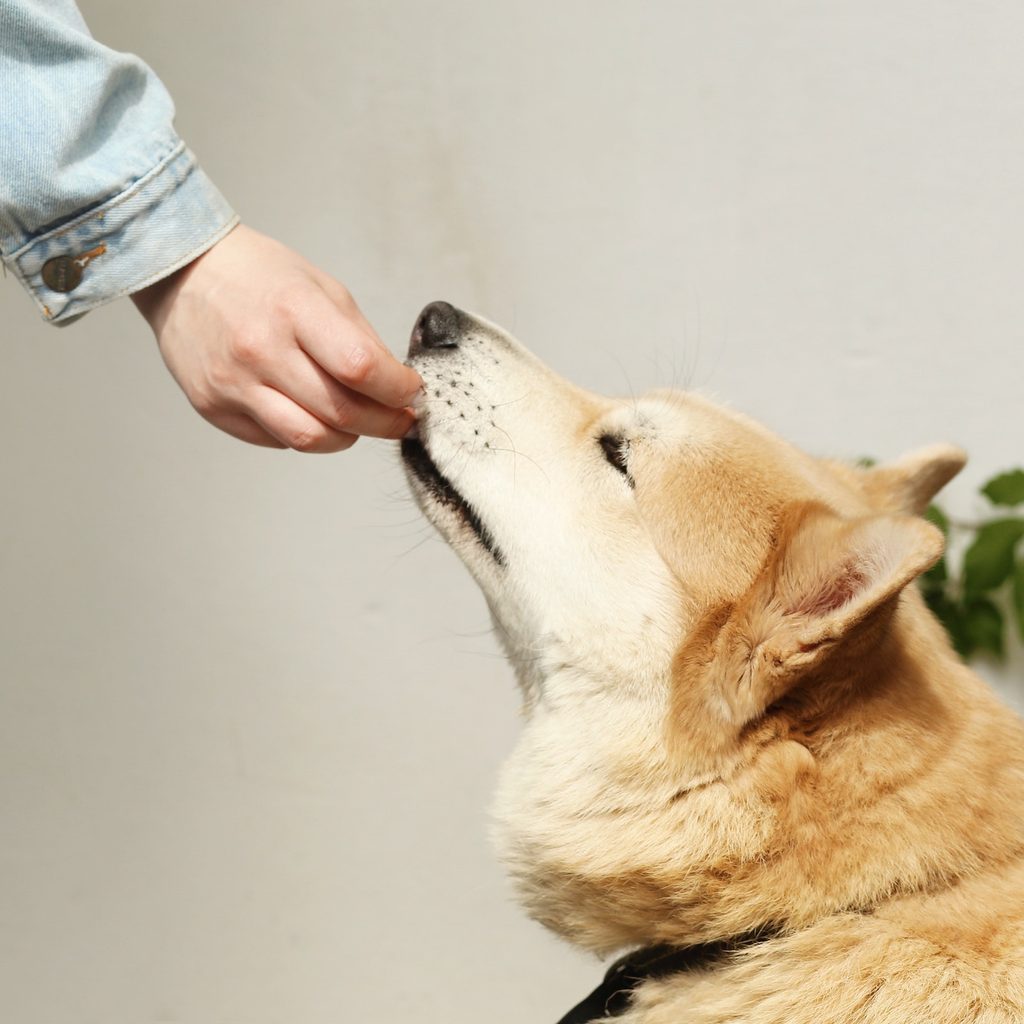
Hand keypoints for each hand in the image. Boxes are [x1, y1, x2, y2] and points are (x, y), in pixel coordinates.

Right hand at [132, 224, 421, 450]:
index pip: (361, 368)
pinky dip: (306, 434)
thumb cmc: (258, 277)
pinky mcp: (214, 408)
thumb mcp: (322, 288)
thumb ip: (361, 340)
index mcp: (293, 309)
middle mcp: (260, 350)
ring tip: (358, 422)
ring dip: (347, 438)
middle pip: (342, 413)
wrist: (183, 273)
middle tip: (401, 419)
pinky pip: (277, 440)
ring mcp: (233, 384)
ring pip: (310, 439)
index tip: (412, 393)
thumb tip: (396, 386)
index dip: (398, 390)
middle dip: (385, 423)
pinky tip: (310, 412)